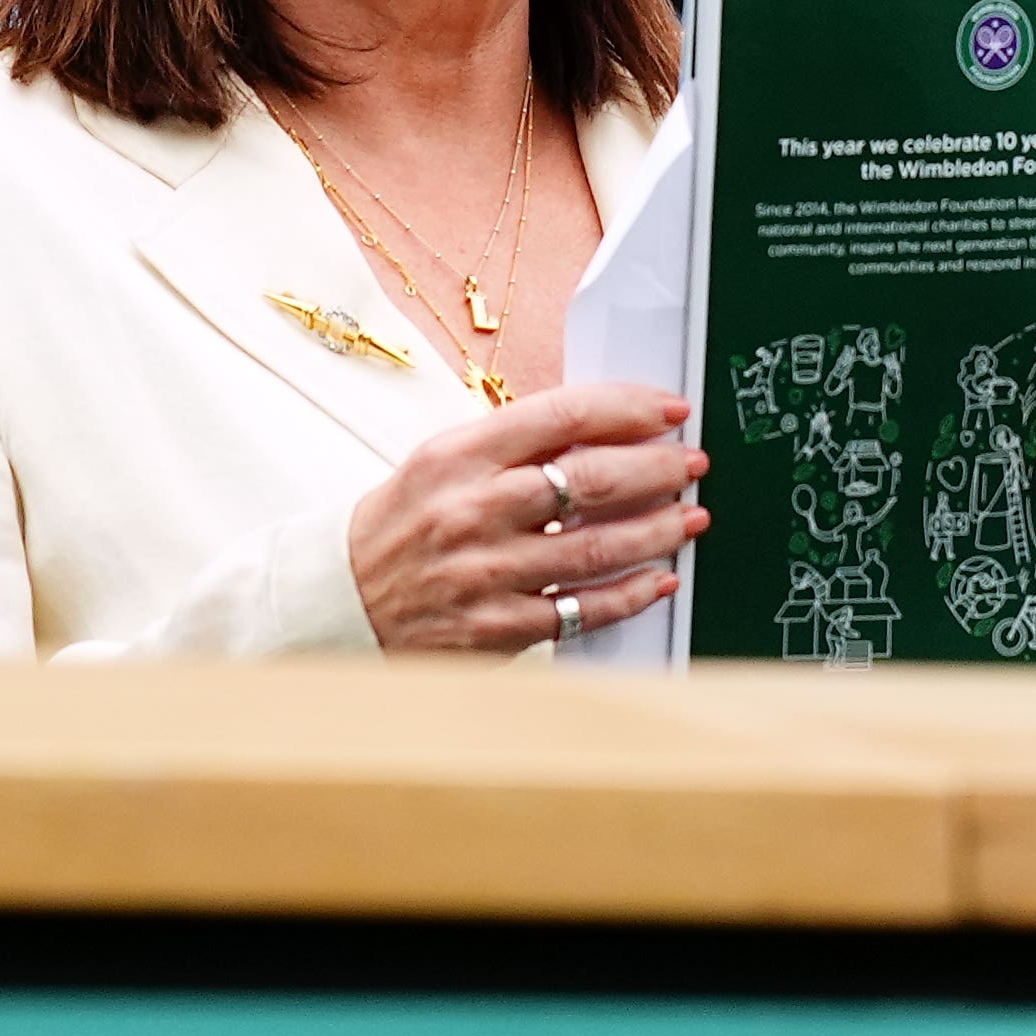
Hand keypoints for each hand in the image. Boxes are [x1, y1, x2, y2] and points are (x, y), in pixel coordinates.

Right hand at [348, 383, 707, 654]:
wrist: (342, 601)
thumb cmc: (405, 523)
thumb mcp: (444, 462)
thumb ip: (516, 444)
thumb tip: (605, 428)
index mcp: (459, 456)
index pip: (561, 415)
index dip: (627, 407)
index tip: (669, 408)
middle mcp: (473, 511)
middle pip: (590, 481)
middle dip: (657, 468)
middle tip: (693, 463)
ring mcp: (485, 573)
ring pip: (595, 549)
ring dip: (658, 530)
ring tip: (691, 517)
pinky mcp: (495, 628)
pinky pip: (580, 611)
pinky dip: (628, 595)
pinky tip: (659, 579)